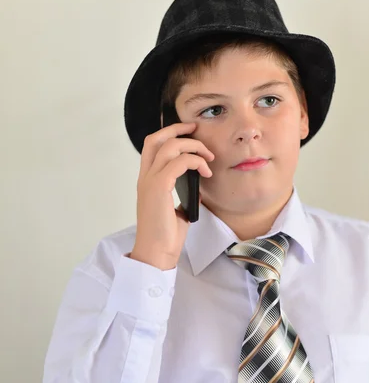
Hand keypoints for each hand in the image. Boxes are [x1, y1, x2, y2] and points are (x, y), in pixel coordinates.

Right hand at [133, 121, 213, 269]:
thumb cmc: (165, 236)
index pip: (152, 146)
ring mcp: (150, 182)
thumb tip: (198, 188)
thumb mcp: (177, 211)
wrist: (156, 253)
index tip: (190, 132)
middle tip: (197, 130)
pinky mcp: (159, 188)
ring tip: (209, 158)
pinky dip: (195, 162)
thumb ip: (183, 196)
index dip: (170, 133)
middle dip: (178, 129)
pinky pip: (179, 162)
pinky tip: (206, 172)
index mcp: (147, 181)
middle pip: (156, 139)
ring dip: (193, 147)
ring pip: (170, 147)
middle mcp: (146, 178)